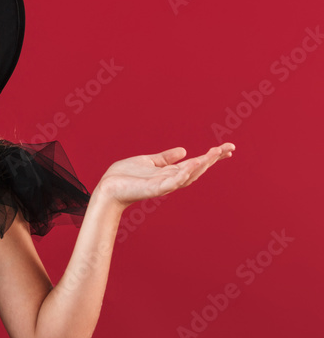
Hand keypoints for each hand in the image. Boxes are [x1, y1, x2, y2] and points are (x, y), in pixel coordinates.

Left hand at [97, 142, 235, 208]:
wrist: (108, 188)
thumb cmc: (125, 176)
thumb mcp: (148, 162)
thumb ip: (165, 158)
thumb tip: (184, 150)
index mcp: (170, 172)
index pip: (196, 163)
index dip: (212, 156)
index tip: (228, 148)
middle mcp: (170, 180)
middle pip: (197, 169)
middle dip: (213, 159)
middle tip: (229, 148)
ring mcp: (163, 185)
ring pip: (188, 175)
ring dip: (202, 164)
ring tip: (215, 153)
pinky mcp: (153, 189)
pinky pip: (172, 182)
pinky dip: (183, 175)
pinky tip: (192, 165)